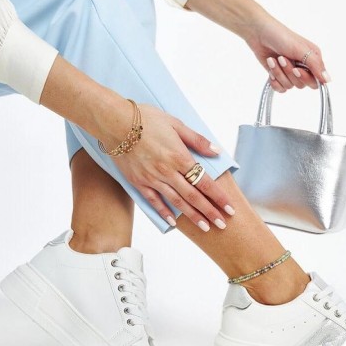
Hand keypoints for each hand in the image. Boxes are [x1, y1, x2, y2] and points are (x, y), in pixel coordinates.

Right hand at [106, 103, 234, 231]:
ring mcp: (152, 178)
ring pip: (177, 202)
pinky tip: (174, 222)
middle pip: (194, 196)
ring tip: (205, 227)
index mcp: (180, 157)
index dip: (219, 197)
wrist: (115, 122)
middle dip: (210, 212)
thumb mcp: (176, 124)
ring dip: (192, 216)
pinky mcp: (138, 182)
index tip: (229, 208)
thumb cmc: (146, 119)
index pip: (205, 182)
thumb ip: (197, 140)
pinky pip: (154, 201)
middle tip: (223, 224)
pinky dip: (165, 212)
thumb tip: (216, 151)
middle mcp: (168, 171)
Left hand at [244, 16, 330, 91]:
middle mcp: (303, 67)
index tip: (296, 69)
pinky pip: (280, 88)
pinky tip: (270, 69)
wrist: (259, 33)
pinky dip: (274, 80)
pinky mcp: (279, 75)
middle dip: (289, 72)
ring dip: (279, 73)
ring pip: (289, 86)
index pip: (315, 81)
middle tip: (282, 58)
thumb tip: (328, 80)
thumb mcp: (301, 49)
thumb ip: (316, 65)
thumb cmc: (281, 36)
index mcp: (313, 59)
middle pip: (301, 85)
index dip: (305, 78)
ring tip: (273, 59)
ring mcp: (290, 72)